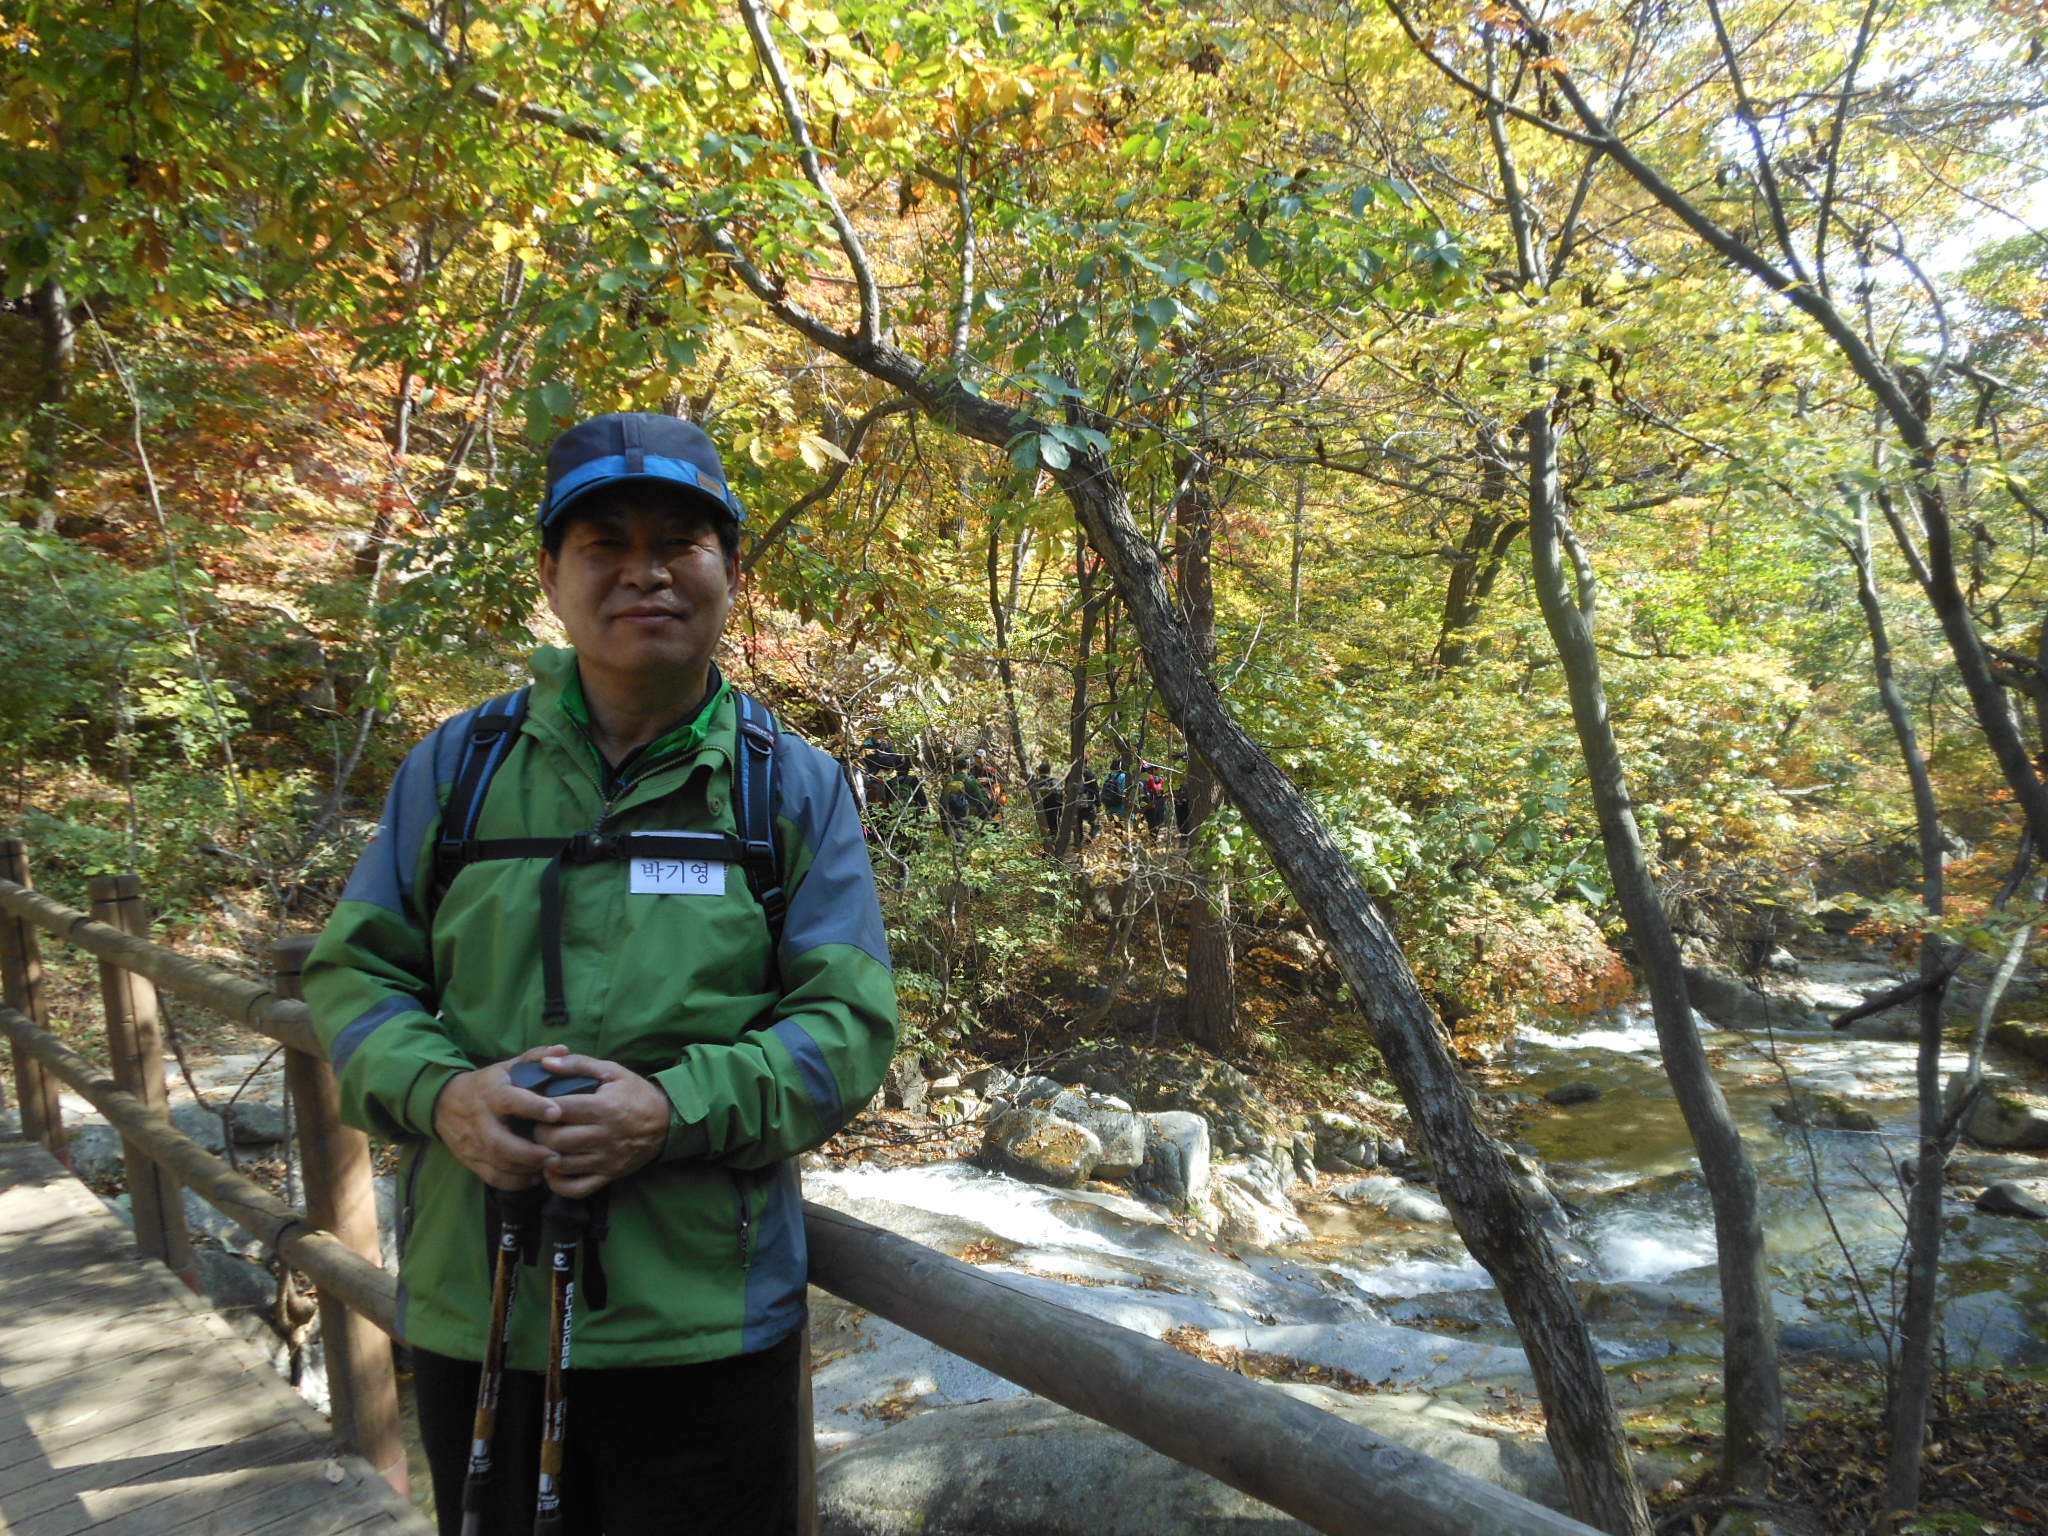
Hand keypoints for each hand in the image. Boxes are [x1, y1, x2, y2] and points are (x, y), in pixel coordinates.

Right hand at [432, 1045, 567, 1190]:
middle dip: (529, 1152)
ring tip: (550, 1166)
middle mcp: (480, 1119)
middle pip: (500, 1142)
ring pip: (497, 1163)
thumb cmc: (488, 1084)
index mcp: (491, 1092)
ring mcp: (473, 1142)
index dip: (533, 1106)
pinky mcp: (471, 1160)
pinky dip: (515, 1182)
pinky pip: (492, 1177)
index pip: (510, 1099)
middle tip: (555, 1155)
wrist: (445, 1103)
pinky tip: (535, 1176)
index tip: (556, 1112)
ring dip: (525, 1168)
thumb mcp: (507, 1066)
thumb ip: (535, 1058)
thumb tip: (563, 1049)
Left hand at [528, 1052, 672, 1198]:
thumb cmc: (634, 1093)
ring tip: (543, 1144)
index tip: (535, 1103)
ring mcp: (606, 1160)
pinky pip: (576, 1189)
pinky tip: (553, 1168)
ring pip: (561, 1165)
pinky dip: (557, 1183)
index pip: (558, 1110)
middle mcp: (604, 1136)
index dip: (539, 1106)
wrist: (666, 1122)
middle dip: (539, 1132)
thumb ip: (577, 1064)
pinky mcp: (608, 1176)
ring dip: (544, 1155)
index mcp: (604, 1107)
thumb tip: (545, 1062)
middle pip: (555, 1141)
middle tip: (538, 1124)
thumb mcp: (612, 1071)